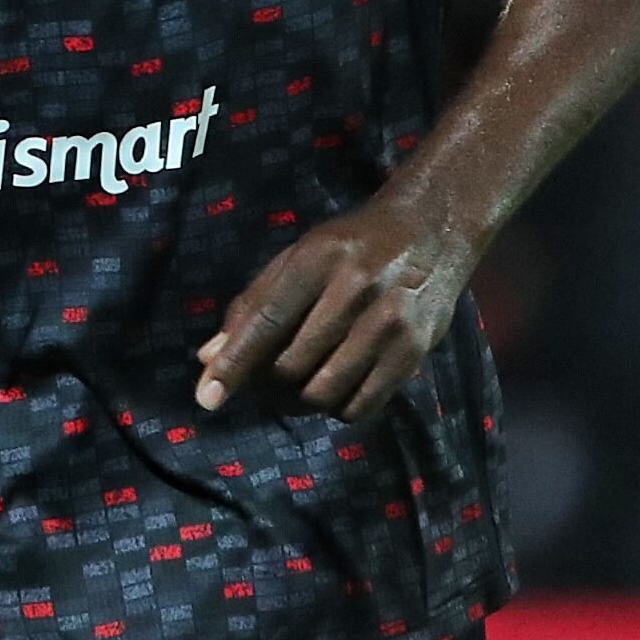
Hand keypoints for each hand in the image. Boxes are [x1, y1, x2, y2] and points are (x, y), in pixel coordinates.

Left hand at [193, 187, 477, 420]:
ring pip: (324, 391)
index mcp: (317, 258)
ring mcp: (389, 323)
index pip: (266, 320)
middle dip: (266, 384)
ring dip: (299, 401)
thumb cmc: (351, 245)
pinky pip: (361, 406)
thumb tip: (209, 358)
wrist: (433, 231)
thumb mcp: (298, 256)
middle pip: (291, 365)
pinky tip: (334, 389)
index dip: (234, 363)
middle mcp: (355, 289)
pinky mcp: (414, 351)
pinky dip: (336, 409)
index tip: (207, 397)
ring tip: (296, 387)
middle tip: (264, 381)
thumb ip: (253, 304)